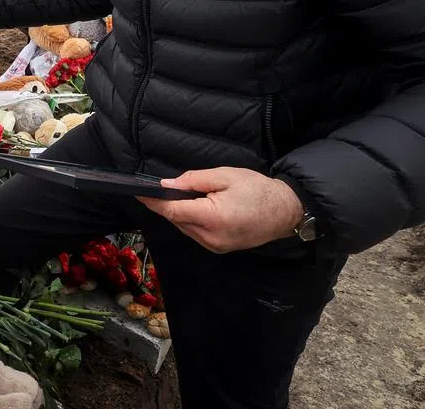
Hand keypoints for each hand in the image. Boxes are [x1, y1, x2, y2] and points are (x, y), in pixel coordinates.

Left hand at [136, 167, 304, 253]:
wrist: (286, 212)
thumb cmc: (258, 189)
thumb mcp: (225, 176)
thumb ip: (193, 180)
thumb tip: (166, 185)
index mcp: (213, 218)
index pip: (173, 211)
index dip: (153, 202)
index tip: (137, 192)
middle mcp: (211, 238)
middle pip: (176, 220)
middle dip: (166, 204)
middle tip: (160, 187)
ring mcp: (215, 246)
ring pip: (184, 227)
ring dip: (178, 212)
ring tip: (183, 195)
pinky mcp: (219, 248)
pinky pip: (195, 233)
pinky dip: (190, 220)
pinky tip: (195, 207)